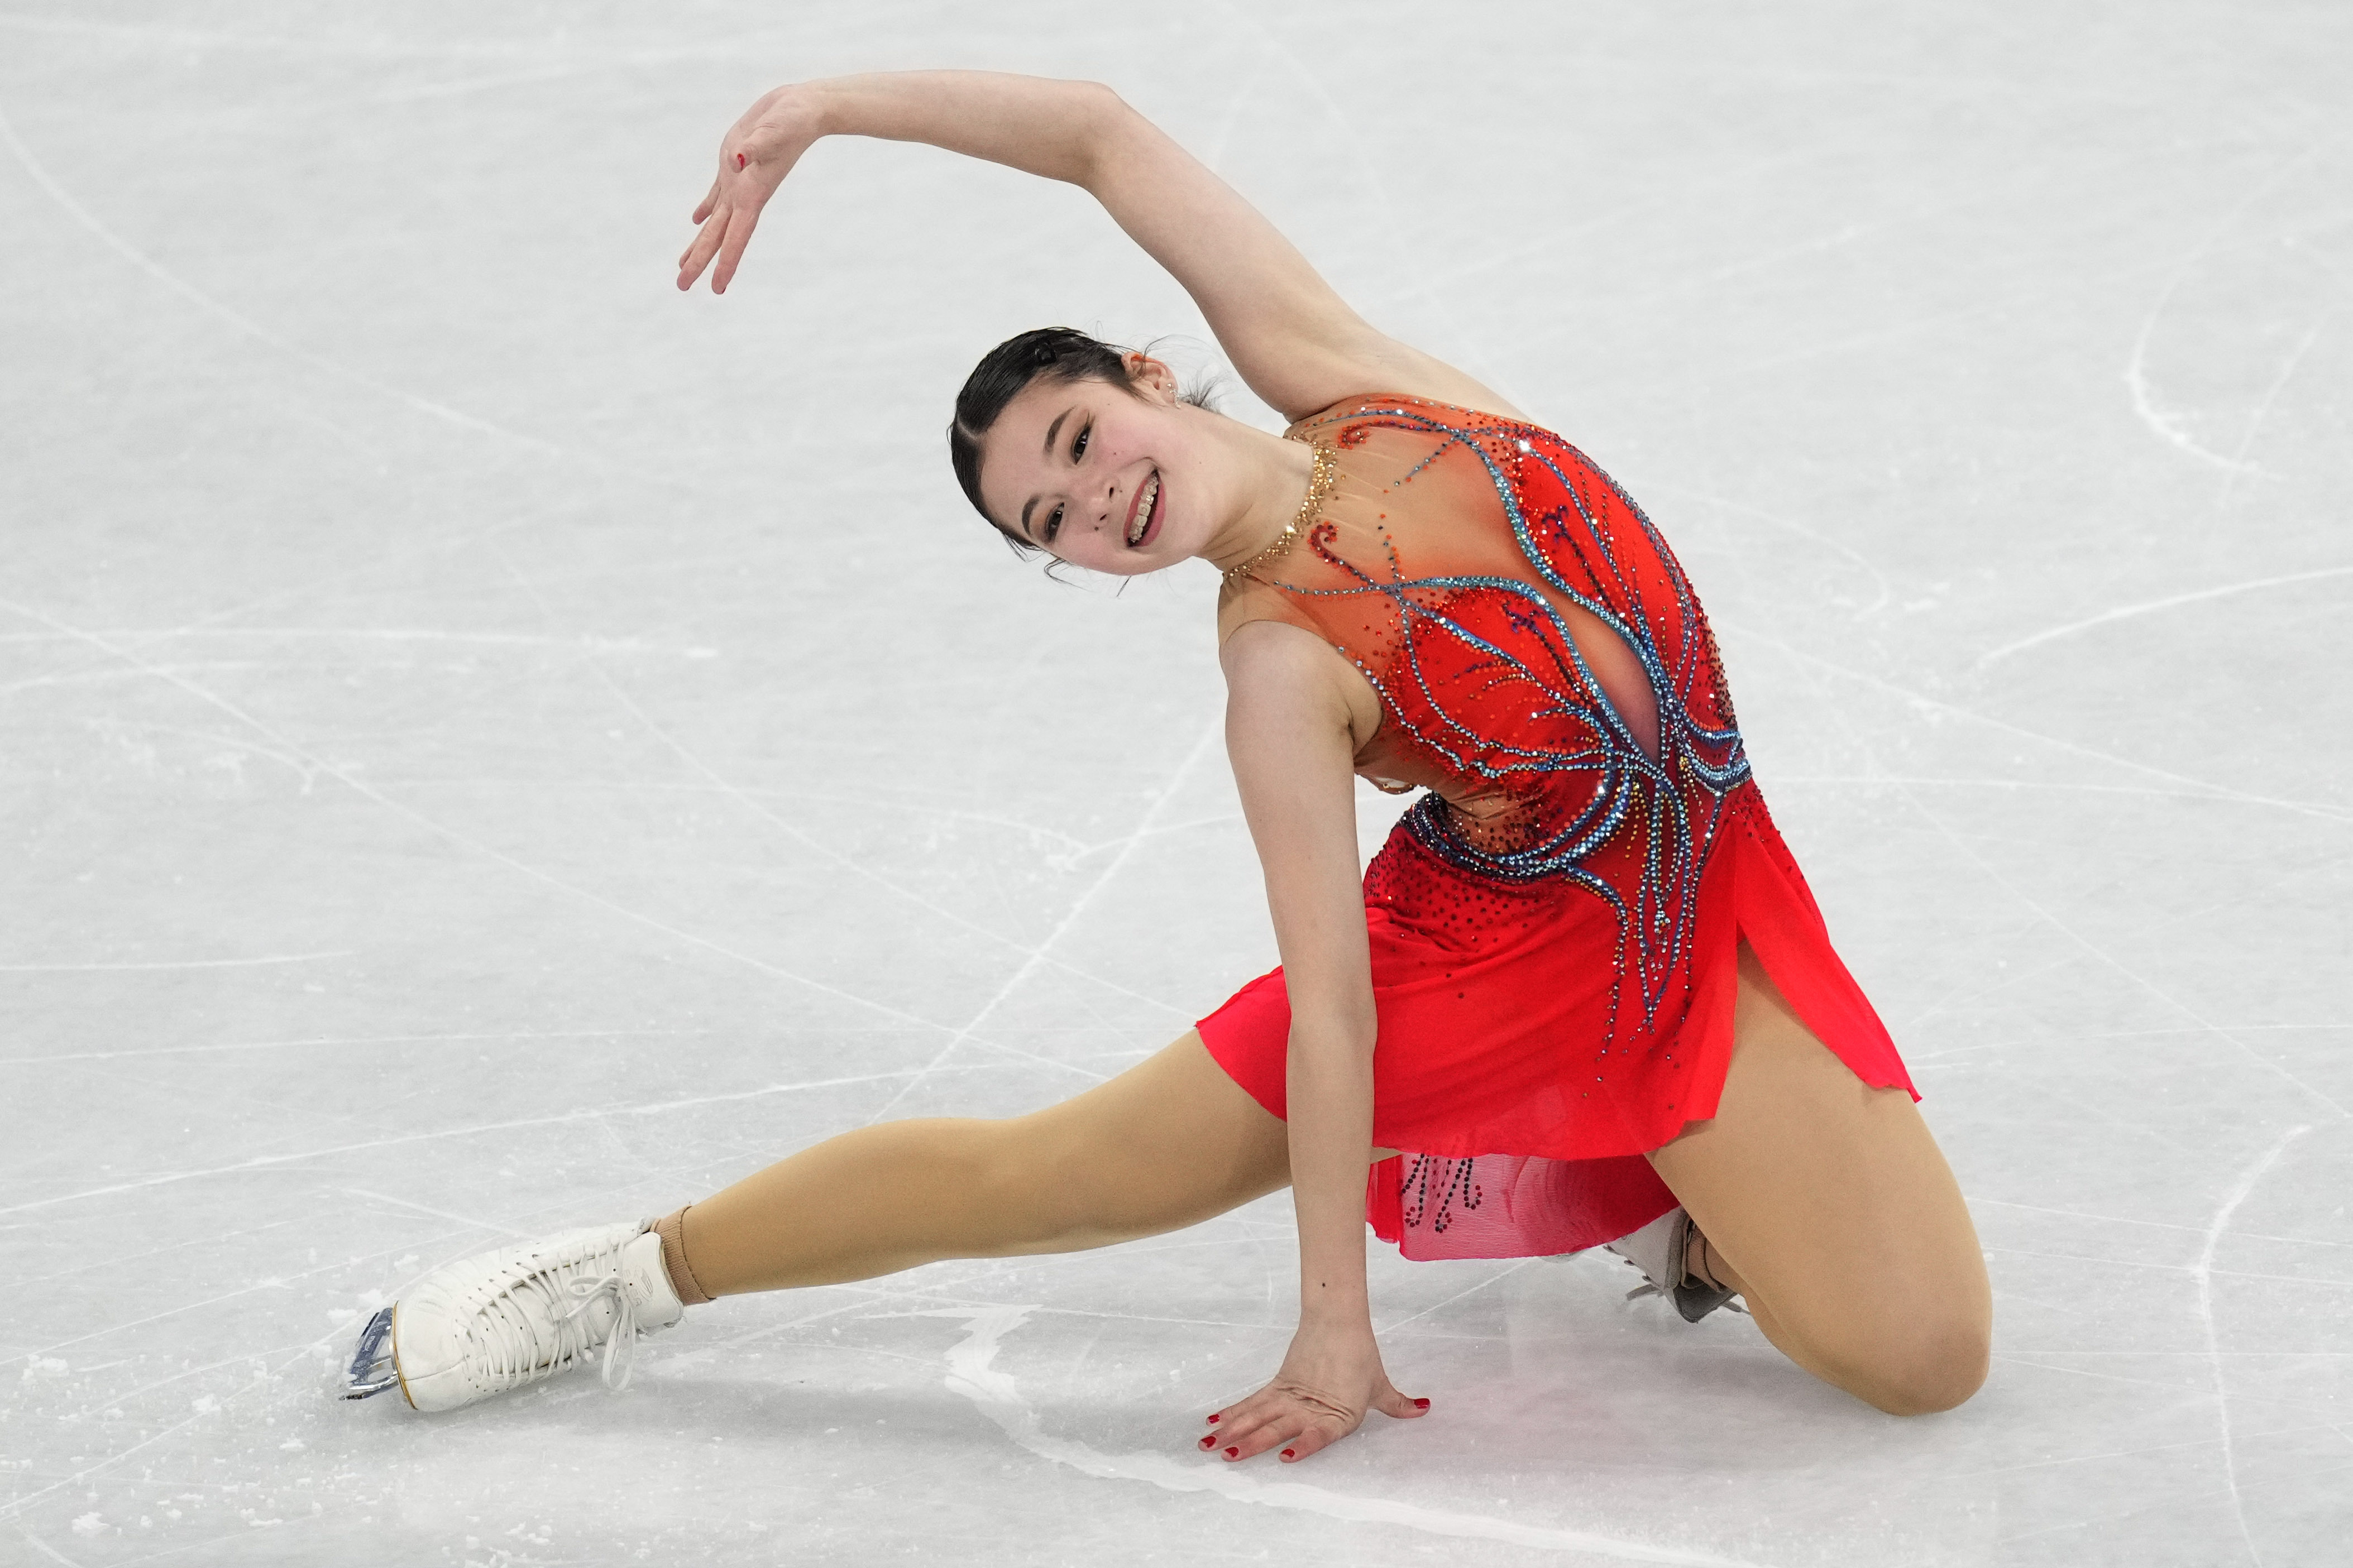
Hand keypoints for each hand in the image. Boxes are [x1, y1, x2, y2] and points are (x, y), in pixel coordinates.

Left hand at [678, 85, 823, 293]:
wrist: (803, 109)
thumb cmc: (794, 121)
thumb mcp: (775, 131)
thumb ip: (757, 146)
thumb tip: (738, 159)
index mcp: (753, 194)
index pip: (736, 237)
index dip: (726, 263)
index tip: (716, 289)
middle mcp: (744, 195)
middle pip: (719, 237)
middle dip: (700, 261)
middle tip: (681, 286)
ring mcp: (738, 182)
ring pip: (714, 222)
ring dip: (700, 244)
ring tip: (683, 265)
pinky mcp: (734, 166)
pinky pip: (716, 196)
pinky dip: (705, 211)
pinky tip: (696, 221)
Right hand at [1198, 1317, 1426, 1463]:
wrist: (1338, 1319)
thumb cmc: (1360, 1354)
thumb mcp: (1380, 1384)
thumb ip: (1398, 1403)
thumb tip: (1424, 1409)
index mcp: (1336, 1414)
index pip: (1317, 1434)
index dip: (1302, 1446)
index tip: (1284, 1458)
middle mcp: (1309, 1407)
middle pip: (1276, 1426)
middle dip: (1251, 1442)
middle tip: (1228, 1455)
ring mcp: (1289, 1396)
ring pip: (1257, 1415)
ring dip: (1233, 1430)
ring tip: (1209, 1445)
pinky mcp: (1278, 1384)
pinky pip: (1252, 1401)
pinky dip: (1233, 1411)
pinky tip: (1214, 1422)